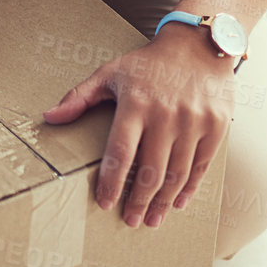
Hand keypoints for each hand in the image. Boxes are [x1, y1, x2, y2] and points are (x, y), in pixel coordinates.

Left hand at [41, 24, 235, 227]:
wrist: (198, 46)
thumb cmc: (148, 63)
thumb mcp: (110, 73)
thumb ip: (79, 97)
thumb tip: (49, 117)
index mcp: (136, 104)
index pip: (120, 152)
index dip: (111, 181)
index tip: (104, 202)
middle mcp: (165, 114)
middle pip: (150, 171)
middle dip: (138, 201)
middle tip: (130, 221)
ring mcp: (194, 121)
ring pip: (177, 173)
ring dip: (162, 202)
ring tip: (152, 219)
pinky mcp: (217, 126)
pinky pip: (201, 166)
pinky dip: (189, 188)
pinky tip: (177, 202)